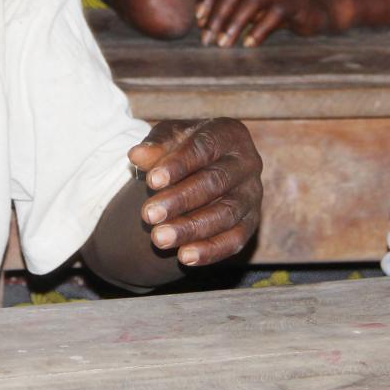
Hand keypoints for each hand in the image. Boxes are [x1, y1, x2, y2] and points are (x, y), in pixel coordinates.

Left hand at [128, 118, 261, 265]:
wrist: (202, 168)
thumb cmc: (184, 148)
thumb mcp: (169, 139)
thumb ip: (156, 145)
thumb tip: (136, 155)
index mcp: (229, 133)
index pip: (204, 147)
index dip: (178, 164)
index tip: (152, 181)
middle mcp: (248, 163)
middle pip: (215, 182)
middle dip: (180, 200)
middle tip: (148, 215)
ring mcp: (252, 194)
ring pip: (226, 214)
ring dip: (191, 229)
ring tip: (159, 238)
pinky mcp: (252, 222)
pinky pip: (235, 239)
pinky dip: (211, 250)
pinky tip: (184, 257)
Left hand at [196, 0, 345, 46]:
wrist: (323, 7)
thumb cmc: (279, 5)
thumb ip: (232, 2)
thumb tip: (201, 20)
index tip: (197, 18)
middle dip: (217, 15)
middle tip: (207, 38)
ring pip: (252, 0)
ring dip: (234, 24)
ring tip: (223, 44)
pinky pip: (275, 14)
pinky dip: (259, 30)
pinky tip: (249, 44)